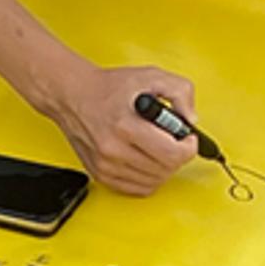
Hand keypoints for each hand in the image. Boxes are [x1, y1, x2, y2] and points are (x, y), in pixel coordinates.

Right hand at [42, 63, 201, 192]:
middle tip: (174, 141)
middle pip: (166, 169)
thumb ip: (180, 92)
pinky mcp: (102, 175)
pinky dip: (149, 177)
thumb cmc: (109, 88)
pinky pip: (138, 189)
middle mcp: (114, 149)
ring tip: (159, 147)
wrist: (73, 96)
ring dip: (164, 167)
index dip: (188, 147)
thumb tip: (191, 119)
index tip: (188, 139)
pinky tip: (147, 159)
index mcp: (126, 125)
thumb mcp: (151, 76)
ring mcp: (106, 166)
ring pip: (154, 182)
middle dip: (178, 155)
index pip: (172, 154)